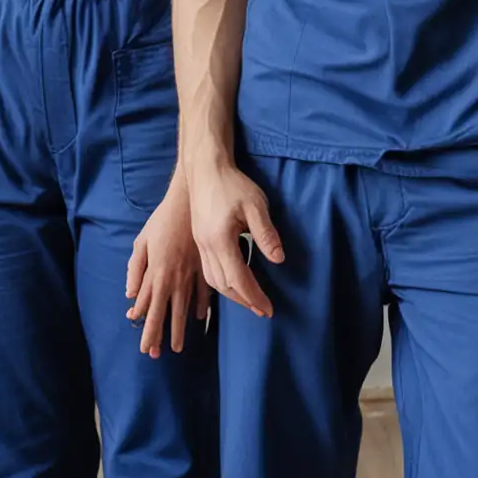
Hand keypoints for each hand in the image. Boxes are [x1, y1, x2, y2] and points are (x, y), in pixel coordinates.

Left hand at [125, 174, 210, 358]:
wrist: (190, 203)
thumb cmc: (162, 220)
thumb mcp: (141, 241)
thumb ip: (135, 268)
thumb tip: (131, 294)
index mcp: (156, 271)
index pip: (149, 307)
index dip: (146, 327)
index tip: (144, 346)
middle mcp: (174, 278)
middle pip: (165, 313)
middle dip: (160, 335)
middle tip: (156, 354)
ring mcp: (191, 274)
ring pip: (184, 308)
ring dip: (179, 328)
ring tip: (177, 347)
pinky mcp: (204, 267)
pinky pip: (203, 293)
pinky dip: (201, 307)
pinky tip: (198, 318)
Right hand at [186, 153, 282, 317]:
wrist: (205, 167)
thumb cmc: (232, 183)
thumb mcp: (256, 205)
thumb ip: (266, 233)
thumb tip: (278, 260)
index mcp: (220, 240)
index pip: (238, 279)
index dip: (254, 297)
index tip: (269, 309)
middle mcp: (206, 246)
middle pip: (223, 285)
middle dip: (244, 300)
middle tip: (262, 310)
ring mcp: (200, 243)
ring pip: (213, 280)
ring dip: (232, 294)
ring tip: (249, 299)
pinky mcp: (199, 238)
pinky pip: (208, 270)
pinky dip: (222, 282)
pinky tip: (233, 280)